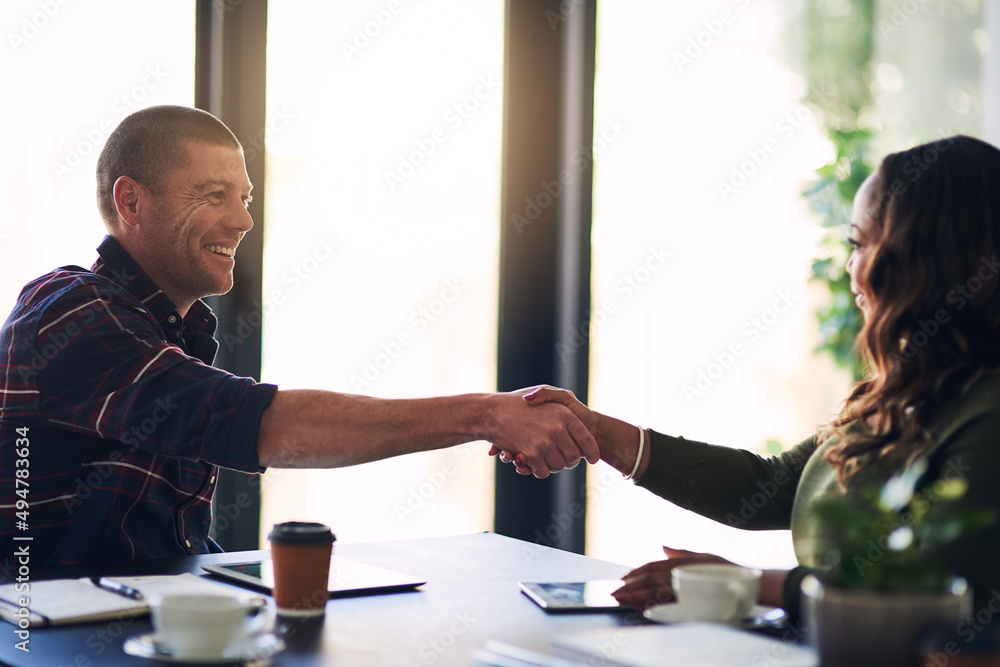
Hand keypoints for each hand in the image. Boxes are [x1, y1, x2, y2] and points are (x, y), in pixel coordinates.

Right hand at [483, 389, 598, 477]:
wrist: (491, 412)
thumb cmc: (518, 402)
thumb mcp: (545, 393)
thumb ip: (564, 407)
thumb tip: (583, 431)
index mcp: (564, 414)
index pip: (587, 440)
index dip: (592, 452)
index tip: (592, 458)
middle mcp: (557, 428)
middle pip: (574, 458)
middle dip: (569, 461)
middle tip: (562, 459)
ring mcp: (544, 442)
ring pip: (559, 467)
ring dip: (552, 466)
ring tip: (543, 457)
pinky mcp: (531, 454)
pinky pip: (543, 472)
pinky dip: (538, 470)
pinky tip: (531, 462)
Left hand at [611, 547, 733, 609]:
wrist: (747, 582)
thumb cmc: (725, 569)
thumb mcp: (702, 557)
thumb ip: (681, 553)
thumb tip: (663, 546)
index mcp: (681, 562)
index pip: (653, 566)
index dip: (637, 572)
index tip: (623, 578)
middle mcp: (681, 572)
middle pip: (650, 578)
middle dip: (630, 586)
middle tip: (614, 592)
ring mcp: (685, 584)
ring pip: (654, 590)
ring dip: (635, 596)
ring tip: (621, 600)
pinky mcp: (691, 598)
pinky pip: (668, 602)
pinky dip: (653, 605)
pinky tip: (641, 608)